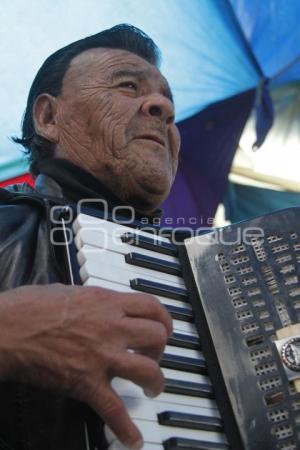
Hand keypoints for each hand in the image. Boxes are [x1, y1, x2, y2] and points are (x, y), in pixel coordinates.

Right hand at [0, 284, 172, 448]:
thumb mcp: (69, 291)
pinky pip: (114, 409)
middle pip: (156, 336)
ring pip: (147, 370)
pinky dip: (126, 428)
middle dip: (161, 349)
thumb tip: (100, 305)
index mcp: (106, 303)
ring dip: (156, 382)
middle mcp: (110, 327)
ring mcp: (101, 356)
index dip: (164, 319)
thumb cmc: (30, 306)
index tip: (164, 327)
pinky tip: (134, 439)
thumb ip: (92, 300)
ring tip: (152, 388)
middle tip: (153, 356)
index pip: (151, 306)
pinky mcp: (86, 382)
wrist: (7, 329)